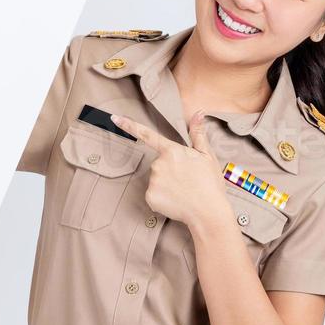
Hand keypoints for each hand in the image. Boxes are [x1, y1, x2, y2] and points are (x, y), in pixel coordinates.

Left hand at [109, 110, 232, 232]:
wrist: (209, 212)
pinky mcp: (150, 196)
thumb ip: (198, 133)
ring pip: (156, 179)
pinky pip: (153, 194)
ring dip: (167, 184)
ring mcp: (153, 181)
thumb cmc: (210, 183)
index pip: (147, 134)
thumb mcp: (207, 156)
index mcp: (172, 151)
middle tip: (187, 180)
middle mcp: (158, 163)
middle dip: (170, 170)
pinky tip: (176, 200)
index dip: (128, 125)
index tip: (114, 118)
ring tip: (183, 191)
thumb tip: (198, 112)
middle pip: (158, 164)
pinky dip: (162, 197)